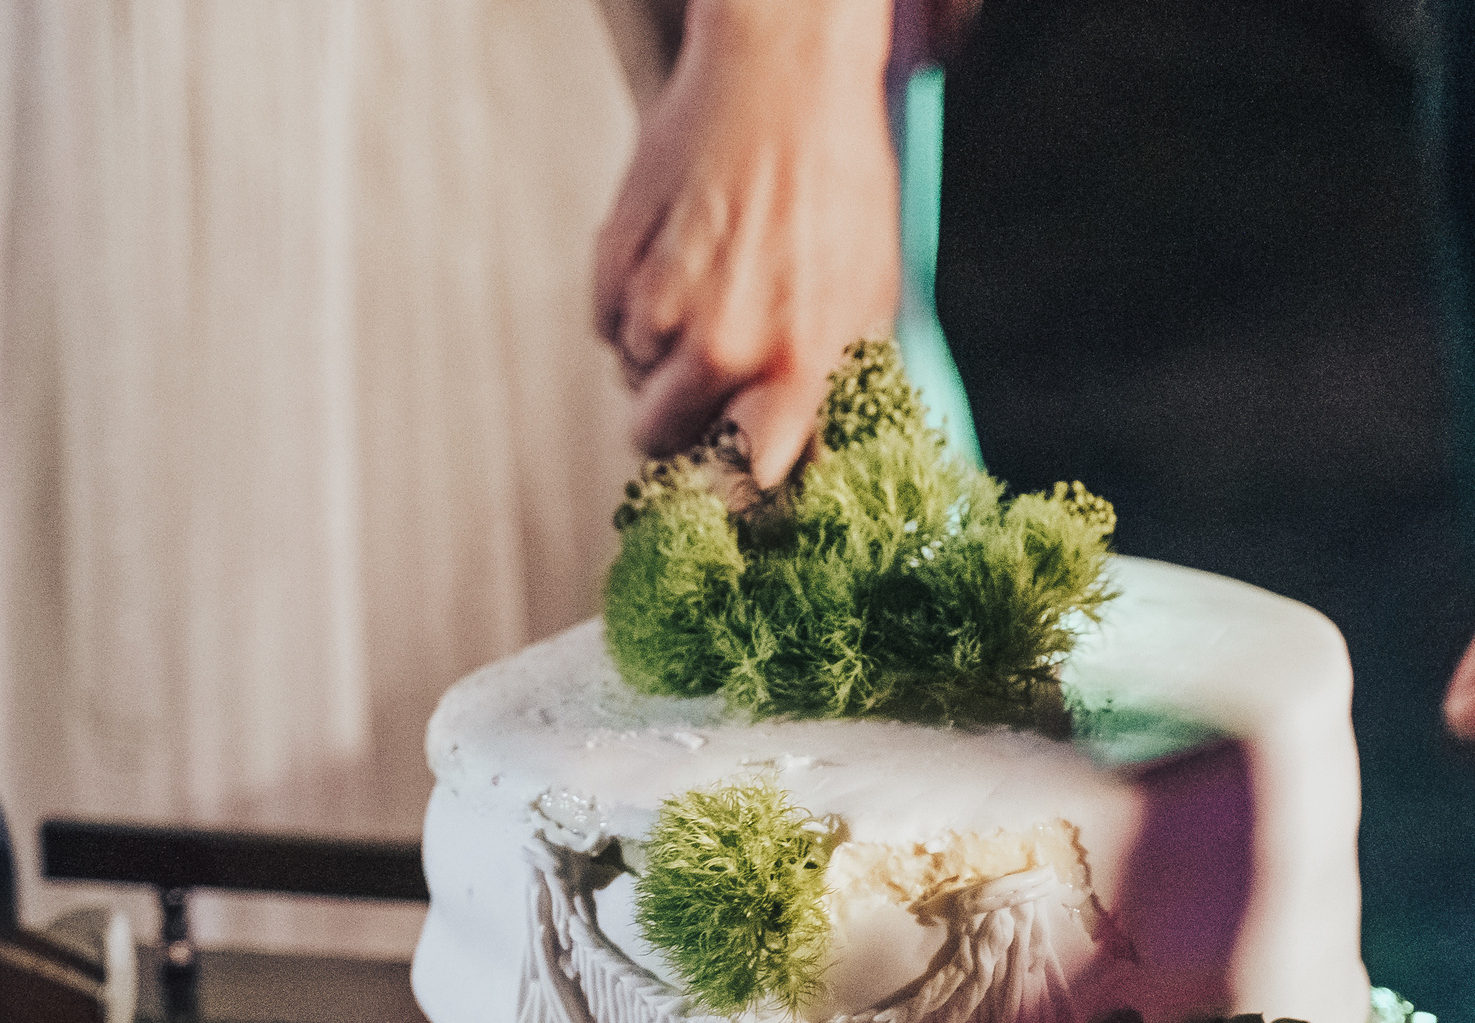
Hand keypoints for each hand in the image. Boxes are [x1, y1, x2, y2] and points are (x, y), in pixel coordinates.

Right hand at [593, 0, 901, 483]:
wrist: (781, 80)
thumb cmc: (835, 185)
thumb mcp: (866, 296)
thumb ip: (831, 387)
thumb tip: (803, 462)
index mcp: (796, 364)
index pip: (742, 480)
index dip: (728, 490)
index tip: (728, 482)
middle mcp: (721, 347)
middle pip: (659, 440)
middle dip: (676, 422)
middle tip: (706, 380)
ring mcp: (658, 307)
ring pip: (634, 378)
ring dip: (659, 354)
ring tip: (708, 286)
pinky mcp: (611, 266)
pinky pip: (607, 326)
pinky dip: (631, 308)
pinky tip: (674, 256)